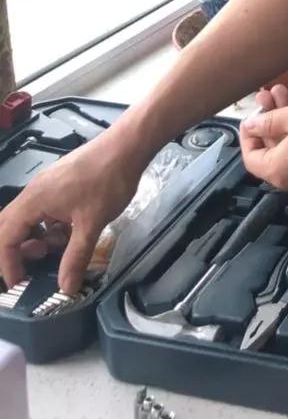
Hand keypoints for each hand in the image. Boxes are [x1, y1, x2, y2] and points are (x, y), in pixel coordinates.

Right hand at [0, 130, 142, 292]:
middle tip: (35, 266)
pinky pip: (44, 209)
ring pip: (28, 218)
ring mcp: (47, 184)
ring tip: (57, 247)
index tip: (19, 283)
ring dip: (36, 238)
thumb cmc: (108, 180)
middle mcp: (34, 191)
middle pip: (9, 226)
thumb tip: (66, 289)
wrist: (128, 145)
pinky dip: (50, 226)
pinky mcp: (60, 182)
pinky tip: (70, 231)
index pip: (5, 237)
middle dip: (17, 250)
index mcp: (34, 200)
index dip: (7, 264)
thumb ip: (76, 257)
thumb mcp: (92, 223)